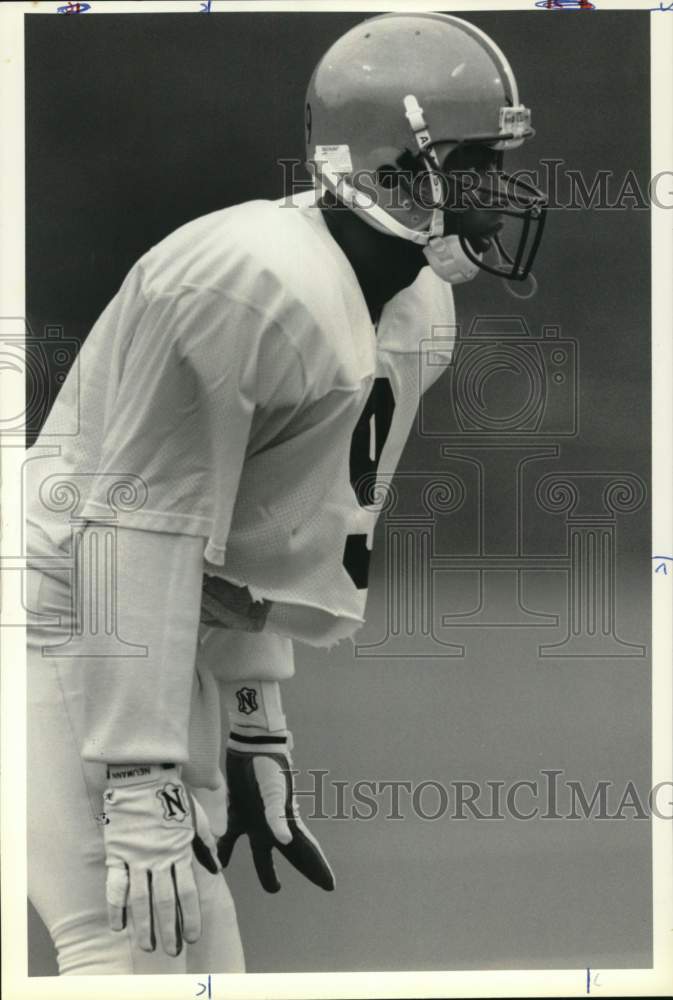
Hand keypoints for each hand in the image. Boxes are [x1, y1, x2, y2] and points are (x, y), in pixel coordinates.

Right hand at [103, 764, 218, 955]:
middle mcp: (158, 859)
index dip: (189, 916)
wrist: (143, 775)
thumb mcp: (195, 816)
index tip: (192, 936)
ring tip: (147, 945)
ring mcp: (136, 857)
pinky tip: (118, 926)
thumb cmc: (171, 794)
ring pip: (140, 899)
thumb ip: (205, 843)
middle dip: (168, 928)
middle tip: (171, 951)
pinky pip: (116, 885)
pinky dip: (116, 907)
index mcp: (179, 851)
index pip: (187, 891)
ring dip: (143, 925)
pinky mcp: (118, 852)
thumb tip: (215, 869)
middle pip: (163, 901)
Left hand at [217, 736, 334, 892]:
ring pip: (263, 852)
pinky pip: (231, 836)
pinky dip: (225, 849)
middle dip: (305, 869)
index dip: (318, 868)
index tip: (331, 886)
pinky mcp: (238, 809)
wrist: (250, 743)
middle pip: (292, 854)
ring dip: (268, 870)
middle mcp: (273, 824)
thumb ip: (277, 815)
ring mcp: (256, 819)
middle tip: (321, 886)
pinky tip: (219, 864)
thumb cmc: (266, 764)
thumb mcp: (274, 789)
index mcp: (287, 819)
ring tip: (274, 886)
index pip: (306, 850)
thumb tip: (285, 840)